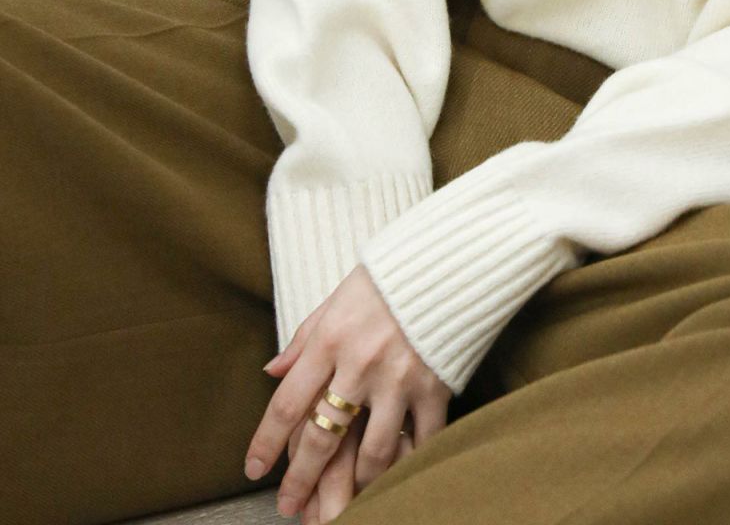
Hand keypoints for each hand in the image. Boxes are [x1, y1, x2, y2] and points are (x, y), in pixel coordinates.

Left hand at [244, 263, 452, 521]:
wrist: (448, 257)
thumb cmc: (387, 277)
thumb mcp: (336, 299)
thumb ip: (304, 338)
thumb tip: (272, 371)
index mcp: (330, 339)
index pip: (287, 404)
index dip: (266, 443)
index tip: (253, 469)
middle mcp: (360, 363)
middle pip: (322, 438)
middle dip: (301, 480)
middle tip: (288, 506)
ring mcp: (400, 378)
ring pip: (371, 453)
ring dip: (355, 484)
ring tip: (345, 500)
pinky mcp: (436, 386)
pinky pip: (420, 440)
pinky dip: (409, 463)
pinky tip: (397, 477)